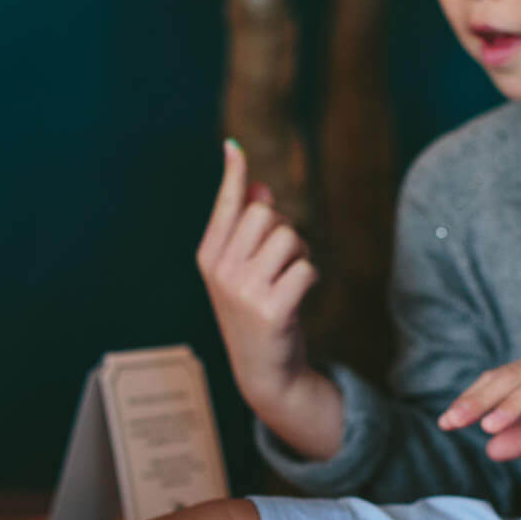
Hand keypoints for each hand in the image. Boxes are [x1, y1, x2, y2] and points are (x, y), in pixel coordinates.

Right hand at [196, 140, 341, 458]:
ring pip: (289, 237)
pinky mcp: (271, 310)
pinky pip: (306, 268)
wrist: (265, 372)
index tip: (234, 147)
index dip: (234, 175)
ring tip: (288, 281)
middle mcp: (221, 272)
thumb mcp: (245, 271)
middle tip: (279, 263)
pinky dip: (311, 278)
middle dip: (284, 230)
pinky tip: (298, 298)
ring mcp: (244, 292)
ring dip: (301, 254)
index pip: (226, 205)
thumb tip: (259, 186)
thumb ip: (249, 230)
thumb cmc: (258, 312)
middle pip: (265, 214)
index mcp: (209, 257)